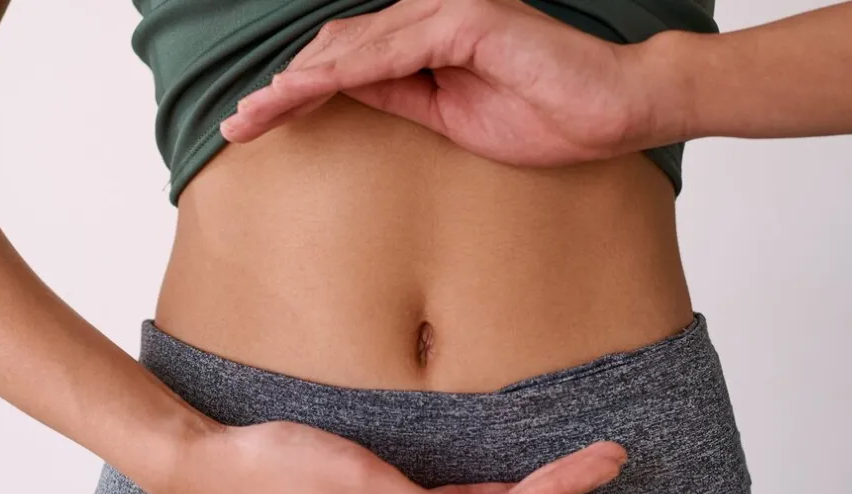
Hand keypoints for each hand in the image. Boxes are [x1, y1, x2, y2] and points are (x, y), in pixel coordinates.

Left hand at [219, 0, 679, 167]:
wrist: (614, 111)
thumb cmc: (545, 116)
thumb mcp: (451, 116)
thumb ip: (400, 96)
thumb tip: (344, 92)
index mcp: (428, 39)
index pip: (349, 61)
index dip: (300, 91)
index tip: (259, 125)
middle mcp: (431, 15)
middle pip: (337, 48)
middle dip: (284, 88)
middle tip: (238, 125)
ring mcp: (447, 11)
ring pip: (352, 47)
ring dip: (297, 83)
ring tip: (254, 116)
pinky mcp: (466, 20)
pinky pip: (390, 50)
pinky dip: (342, 73)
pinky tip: (302, 95)